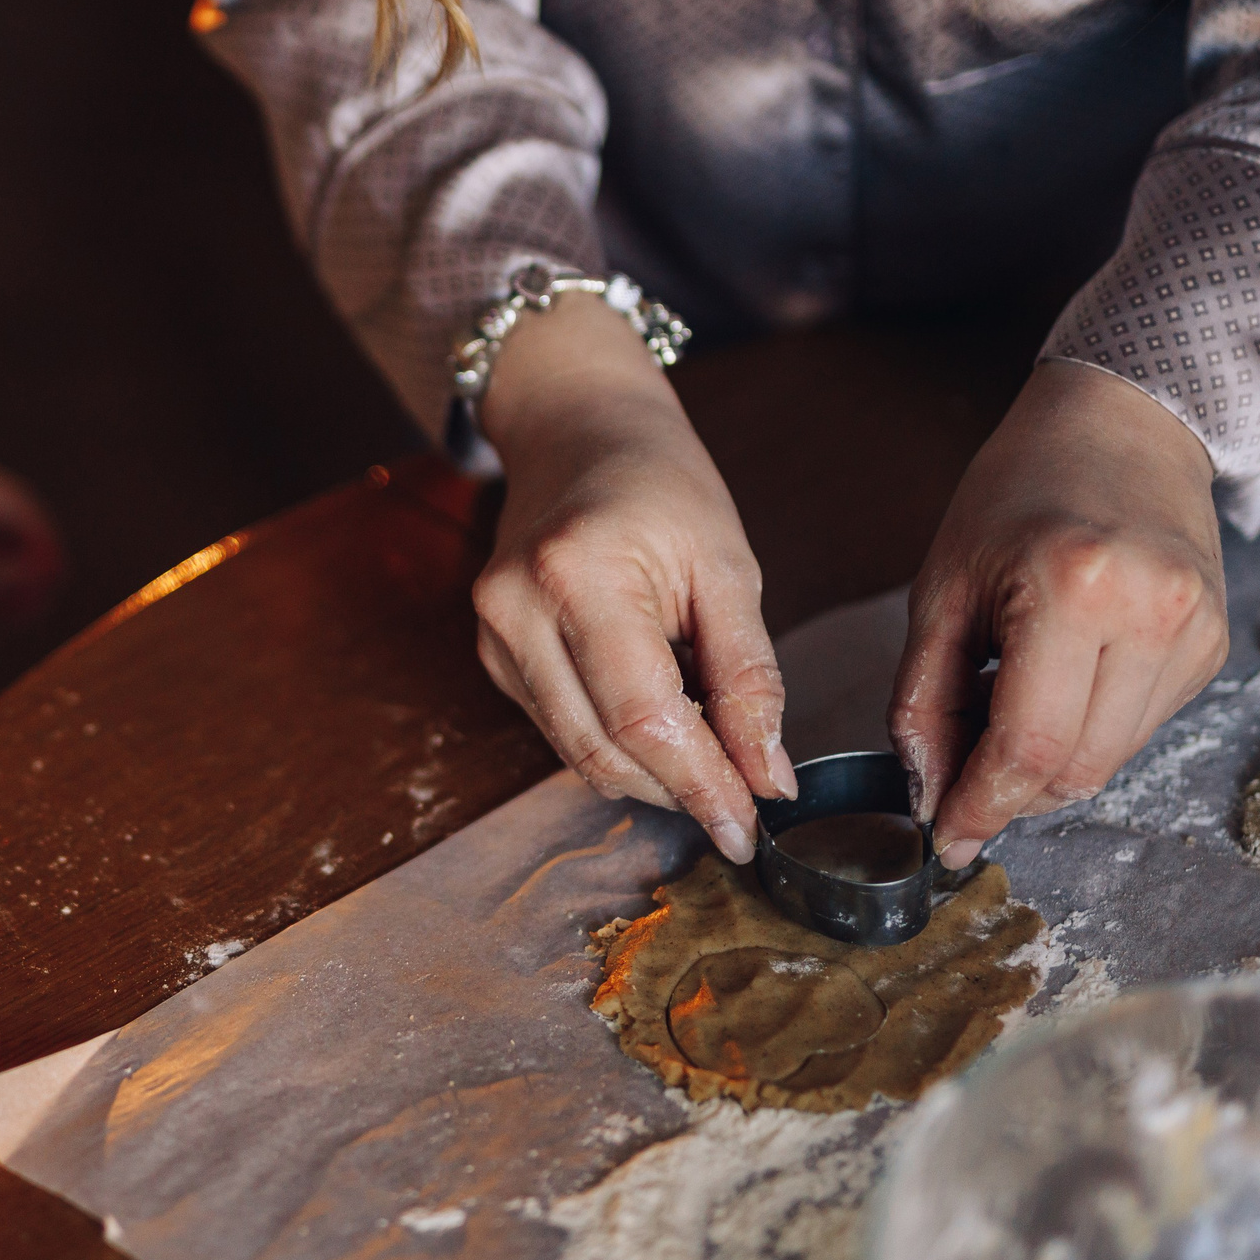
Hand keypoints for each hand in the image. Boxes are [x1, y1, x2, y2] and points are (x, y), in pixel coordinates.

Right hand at [473, 297, 796, 860]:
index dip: (699, 782)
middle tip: (744, 801)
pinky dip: (618, 742)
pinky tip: (658, 713)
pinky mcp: (492, 655)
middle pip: (603, 749)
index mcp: (579, 575)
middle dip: (679, 788)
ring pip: (579, 753)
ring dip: (650, 772)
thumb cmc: (660, 485)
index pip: (642, 716)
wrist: (577, 432)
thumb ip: (749, 675)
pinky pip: (562, 730)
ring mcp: (493, 636)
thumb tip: (767, 776)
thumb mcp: (728, 565)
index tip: (750, 827)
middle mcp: (517, 610)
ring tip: (709, 749)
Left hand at [891, 361, 1229, 868]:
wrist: (1122, 425)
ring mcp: (1196, 634)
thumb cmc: (1017, 492)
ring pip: (1111, 760)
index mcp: (1074, 590)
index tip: (945, 835)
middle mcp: (1151, 615)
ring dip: (1047, 766)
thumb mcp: (942, 586)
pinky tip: (1058, 683)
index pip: (1029, 746)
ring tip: (1002, 712)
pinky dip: (1086, 731)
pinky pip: (1139, 728)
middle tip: (958, 781)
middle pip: (1076, 769)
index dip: (981, 805)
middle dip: (1009, 795)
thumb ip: (924, 698)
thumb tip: (928, 793)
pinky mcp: (1214, 646)